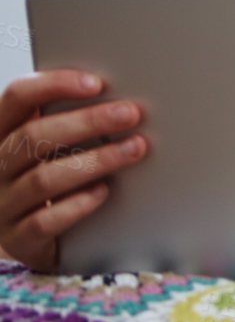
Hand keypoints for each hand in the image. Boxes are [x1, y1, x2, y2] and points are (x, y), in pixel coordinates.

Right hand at [0, 71, 148, 270]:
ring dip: (95, 160)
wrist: (23, 237)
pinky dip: (77, 205)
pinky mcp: (19, 238)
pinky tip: (103, 192)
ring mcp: (3, 204)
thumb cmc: (43, 178)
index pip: (16, 98)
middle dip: (87, 122)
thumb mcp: (46, 147)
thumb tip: (118, 99)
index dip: (53, 85)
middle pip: (33, 137)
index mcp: (0, 135)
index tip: (96, 83)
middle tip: (130, 114)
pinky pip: (44, 221)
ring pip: (44, 178)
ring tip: (133, 149)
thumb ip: (66, 122)